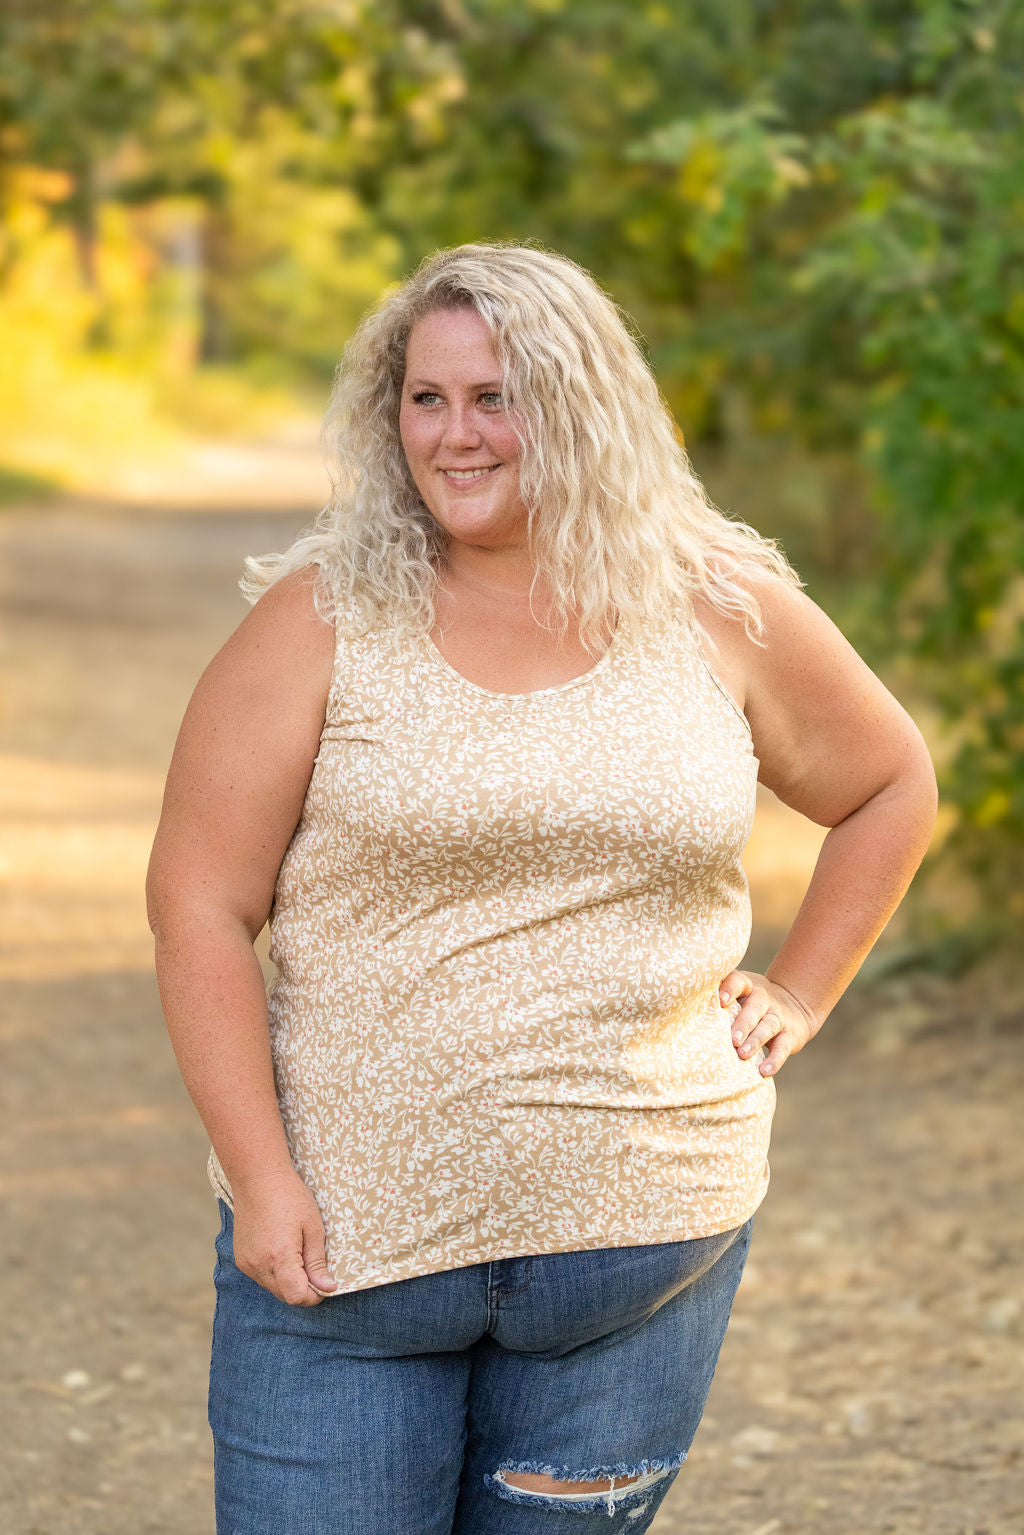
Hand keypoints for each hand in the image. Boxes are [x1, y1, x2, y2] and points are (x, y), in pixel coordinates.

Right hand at [229, 1170, 338, 1305]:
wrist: (257, 1177)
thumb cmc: (290, 1197)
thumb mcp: (313, 1227)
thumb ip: (318, 1262)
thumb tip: (327, 1288)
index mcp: (279, 1257)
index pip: (297, 1297)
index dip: (314, 1295)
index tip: (324, 1282)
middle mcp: (259, 1265)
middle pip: (285, 1295)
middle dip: (302, 1288)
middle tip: (313, 1265)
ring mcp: (246, 1263)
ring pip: (272, 1288)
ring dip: (287, 1281)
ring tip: (296, 1252)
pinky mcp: (240, 1259)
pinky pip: (261, 1277)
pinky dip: (274, 1272)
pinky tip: (280, 1250)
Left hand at [718, 970, 820, 1077]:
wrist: (795, 1005)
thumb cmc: (750, 1003)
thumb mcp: (738, 995)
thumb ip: (718, 1001)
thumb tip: (677, 1015)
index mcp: (746, 986)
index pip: (738, 981)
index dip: (730, 988)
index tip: (721, 1001)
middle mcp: (763, 998)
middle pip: (754, 1007)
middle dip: (742, 1023)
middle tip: (731, 1039)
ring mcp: (778, 1015)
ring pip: (768, 1025)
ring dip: (755, 1040)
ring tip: (743, 1054)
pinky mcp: (791, 1034)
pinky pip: (783, 1046)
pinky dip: (775, 1060)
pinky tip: (765, 1072)